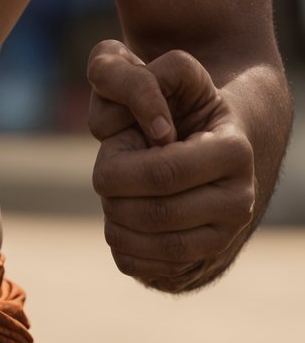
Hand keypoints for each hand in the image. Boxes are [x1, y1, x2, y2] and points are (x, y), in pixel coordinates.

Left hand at [86, 40, 255, 291]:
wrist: (215, 143)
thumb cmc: (183, 102)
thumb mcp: (171, 72)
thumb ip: (144, 79)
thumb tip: (159, 135)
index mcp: (233, 152)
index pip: (162, 172)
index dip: (118, 166)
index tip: (105, 152)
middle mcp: (239, 201)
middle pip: (155, 213)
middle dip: (113, 194)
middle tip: (104, 175)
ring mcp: (227, 238)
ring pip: (152, 247)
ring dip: (115, 221)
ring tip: (113, 196)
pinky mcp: (204, 265)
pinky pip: (147, 270)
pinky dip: (122, 247)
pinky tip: (124, 221)